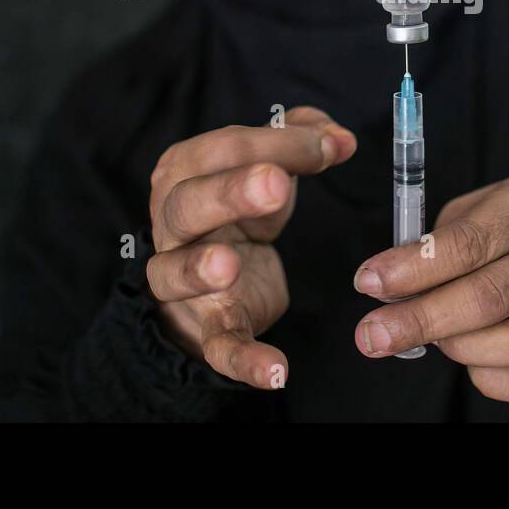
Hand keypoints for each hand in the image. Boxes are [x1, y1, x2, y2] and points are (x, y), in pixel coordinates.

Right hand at [146, 105, 356, 388]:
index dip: (277, 144)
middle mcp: (171, 223)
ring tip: (229, 266)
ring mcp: (180, 279)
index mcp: (184, 172)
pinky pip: (220, 345)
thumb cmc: (238, 213)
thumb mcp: (264, 168)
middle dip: (231, 192)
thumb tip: (338, 136)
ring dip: (200, 269)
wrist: (211, 284)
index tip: (330, 147)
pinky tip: (276, 372)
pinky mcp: (208, 327)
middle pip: (188, 203)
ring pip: (175, 272)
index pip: (222, 149)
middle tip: (278, 183)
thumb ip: (298, 140)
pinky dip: (245, 361)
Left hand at [352, 177, 508, 404]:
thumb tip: (387, 290)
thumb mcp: (472, 213)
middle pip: (488, 298)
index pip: (469, 242)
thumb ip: (432, 245)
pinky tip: (470, 353)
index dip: (414, 267)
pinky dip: (484, 375)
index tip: (368, 282)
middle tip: (372, 334)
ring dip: (456, 348)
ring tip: (432, 336)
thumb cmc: (506, 233)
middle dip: (421, 320)